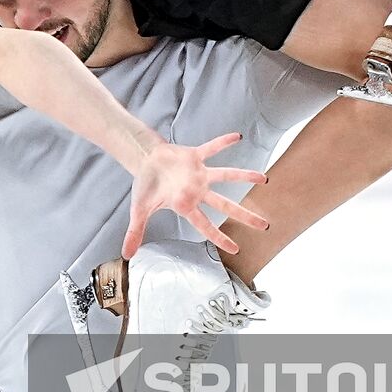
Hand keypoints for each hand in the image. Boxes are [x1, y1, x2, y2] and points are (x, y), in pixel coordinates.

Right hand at [122, 132, 269, 259]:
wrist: (144, 160)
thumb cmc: (146, 185)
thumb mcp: (139, 211)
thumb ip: (135, 232)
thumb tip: (126, 255)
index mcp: (186, 205)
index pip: (205, 225)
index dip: (219, 237)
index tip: (235, 249)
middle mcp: (197, 190)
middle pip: (225, 205)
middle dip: (244, 215)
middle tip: (264, 226)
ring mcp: (198, 173)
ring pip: (226, 176)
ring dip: (244, 176)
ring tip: (263, 179)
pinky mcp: (195, 156)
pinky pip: (211, 148)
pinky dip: (222, 142)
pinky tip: (237, 136)